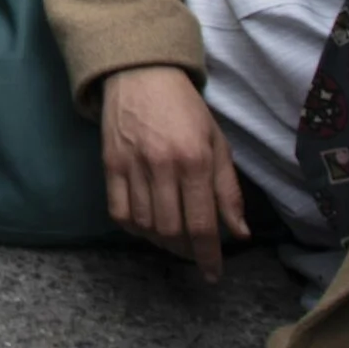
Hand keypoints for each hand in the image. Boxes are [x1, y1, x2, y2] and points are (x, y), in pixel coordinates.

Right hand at [99, 64, 248, 281]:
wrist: (141, 73)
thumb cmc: (186, 109)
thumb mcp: (217, 143)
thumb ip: (228, 190)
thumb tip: (239, 233)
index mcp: (196, 160)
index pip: (202, 223)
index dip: (208, 256)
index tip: (212, 274)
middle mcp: (163, 166)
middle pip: (171, 230)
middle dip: (185, 251)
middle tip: (193, 251)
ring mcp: (132, 164)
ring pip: (144, 224)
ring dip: (160, 241)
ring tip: (172, 238)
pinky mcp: (109, 163)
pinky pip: (118, 211)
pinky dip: (132, 227)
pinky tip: (145, 225)